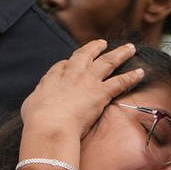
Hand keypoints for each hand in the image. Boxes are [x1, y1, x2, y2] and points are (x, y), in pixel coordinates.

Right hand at [20, 40, 142, 150]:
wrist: (50, 126)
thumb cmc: (37, 120)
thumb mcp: (29, 105)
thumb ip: (36, 97)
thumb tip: (38, 97)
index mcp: (54, 77)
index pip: (63, 64)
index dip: (69, 63)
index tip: (71, 64)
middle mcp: (72, 74)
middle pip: (86, 55)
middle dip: (95, 47)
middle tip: (102, 43)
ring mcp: (88, 81)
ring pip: (108, 62)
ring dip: (120, 53)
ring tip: (130, 48)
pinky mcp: (101, 93)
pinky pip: (120, 82)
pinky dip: (131, 76)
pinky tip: (141, 72)